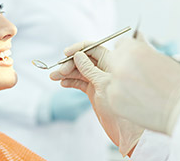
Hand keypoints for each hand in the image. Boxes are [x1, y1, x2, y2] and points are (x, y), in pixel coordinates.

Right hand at [50, 41, 143, 156]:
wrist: (125, 130)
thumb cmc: (120, 107)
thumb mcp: (103, 84)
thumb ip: (90, 69)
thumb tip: (78, 55)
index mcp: (112, 63)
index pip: (93, 48)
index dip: (79, 49)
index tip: (66, 53)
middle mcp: (105, 69)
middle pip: (84, 59)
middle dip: (70, 63)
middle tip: (59, 71)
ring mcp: (98, 80)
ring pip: (79, 71)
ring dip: (66, 72)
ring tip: (54, 77)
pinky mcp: (93, 90)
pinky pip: (79, 82)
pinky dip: (70, 81)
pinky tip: (63, 83)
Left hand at [106, 35, 179, 134]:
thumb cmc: (177, 84)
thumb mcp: (160, 59)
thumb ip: (142, 49)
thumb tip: (136, 37)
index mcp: (132, 50)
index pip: (120, 44)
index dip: (128, 52)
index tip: (133, 59)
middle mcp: (120, 65)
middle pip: (113, 59)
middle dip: (122, 65)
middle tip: (136, 76)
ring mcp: (114, 83)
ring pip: (111, 77)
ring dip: (121, 82)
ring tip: (140, 91)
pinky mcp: (112, 99)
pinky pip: (112, 93)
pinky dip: (121, 96)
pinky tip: (138, 100)